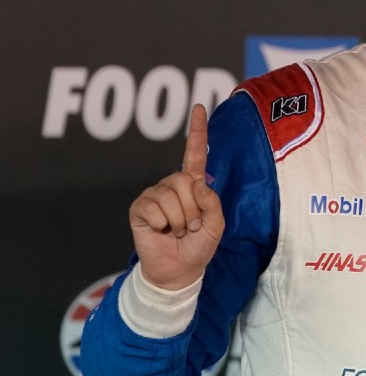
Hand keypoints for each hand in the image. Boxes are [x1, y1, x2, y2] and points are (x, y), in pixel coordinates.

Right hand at [128, 104, 225, 289]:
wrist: (179, 269)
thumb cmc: (199, 245)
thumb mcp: (217, 224)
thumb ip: (211, 202)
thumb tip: (195, 182)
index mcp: (194, 184)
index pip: (196, 153)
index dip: (198, 130)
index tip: (200, 106)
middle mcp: (173, 184)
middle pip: (184, 180)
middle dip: (192, 209)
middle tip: (191, 226)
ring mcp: (154, 194)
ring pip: (170, 197)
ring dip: (179, 220)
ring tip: (177, 231)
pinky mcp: (139, 207)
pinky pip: (153, 209)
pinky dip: (161, 225)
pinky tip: (160, 231)